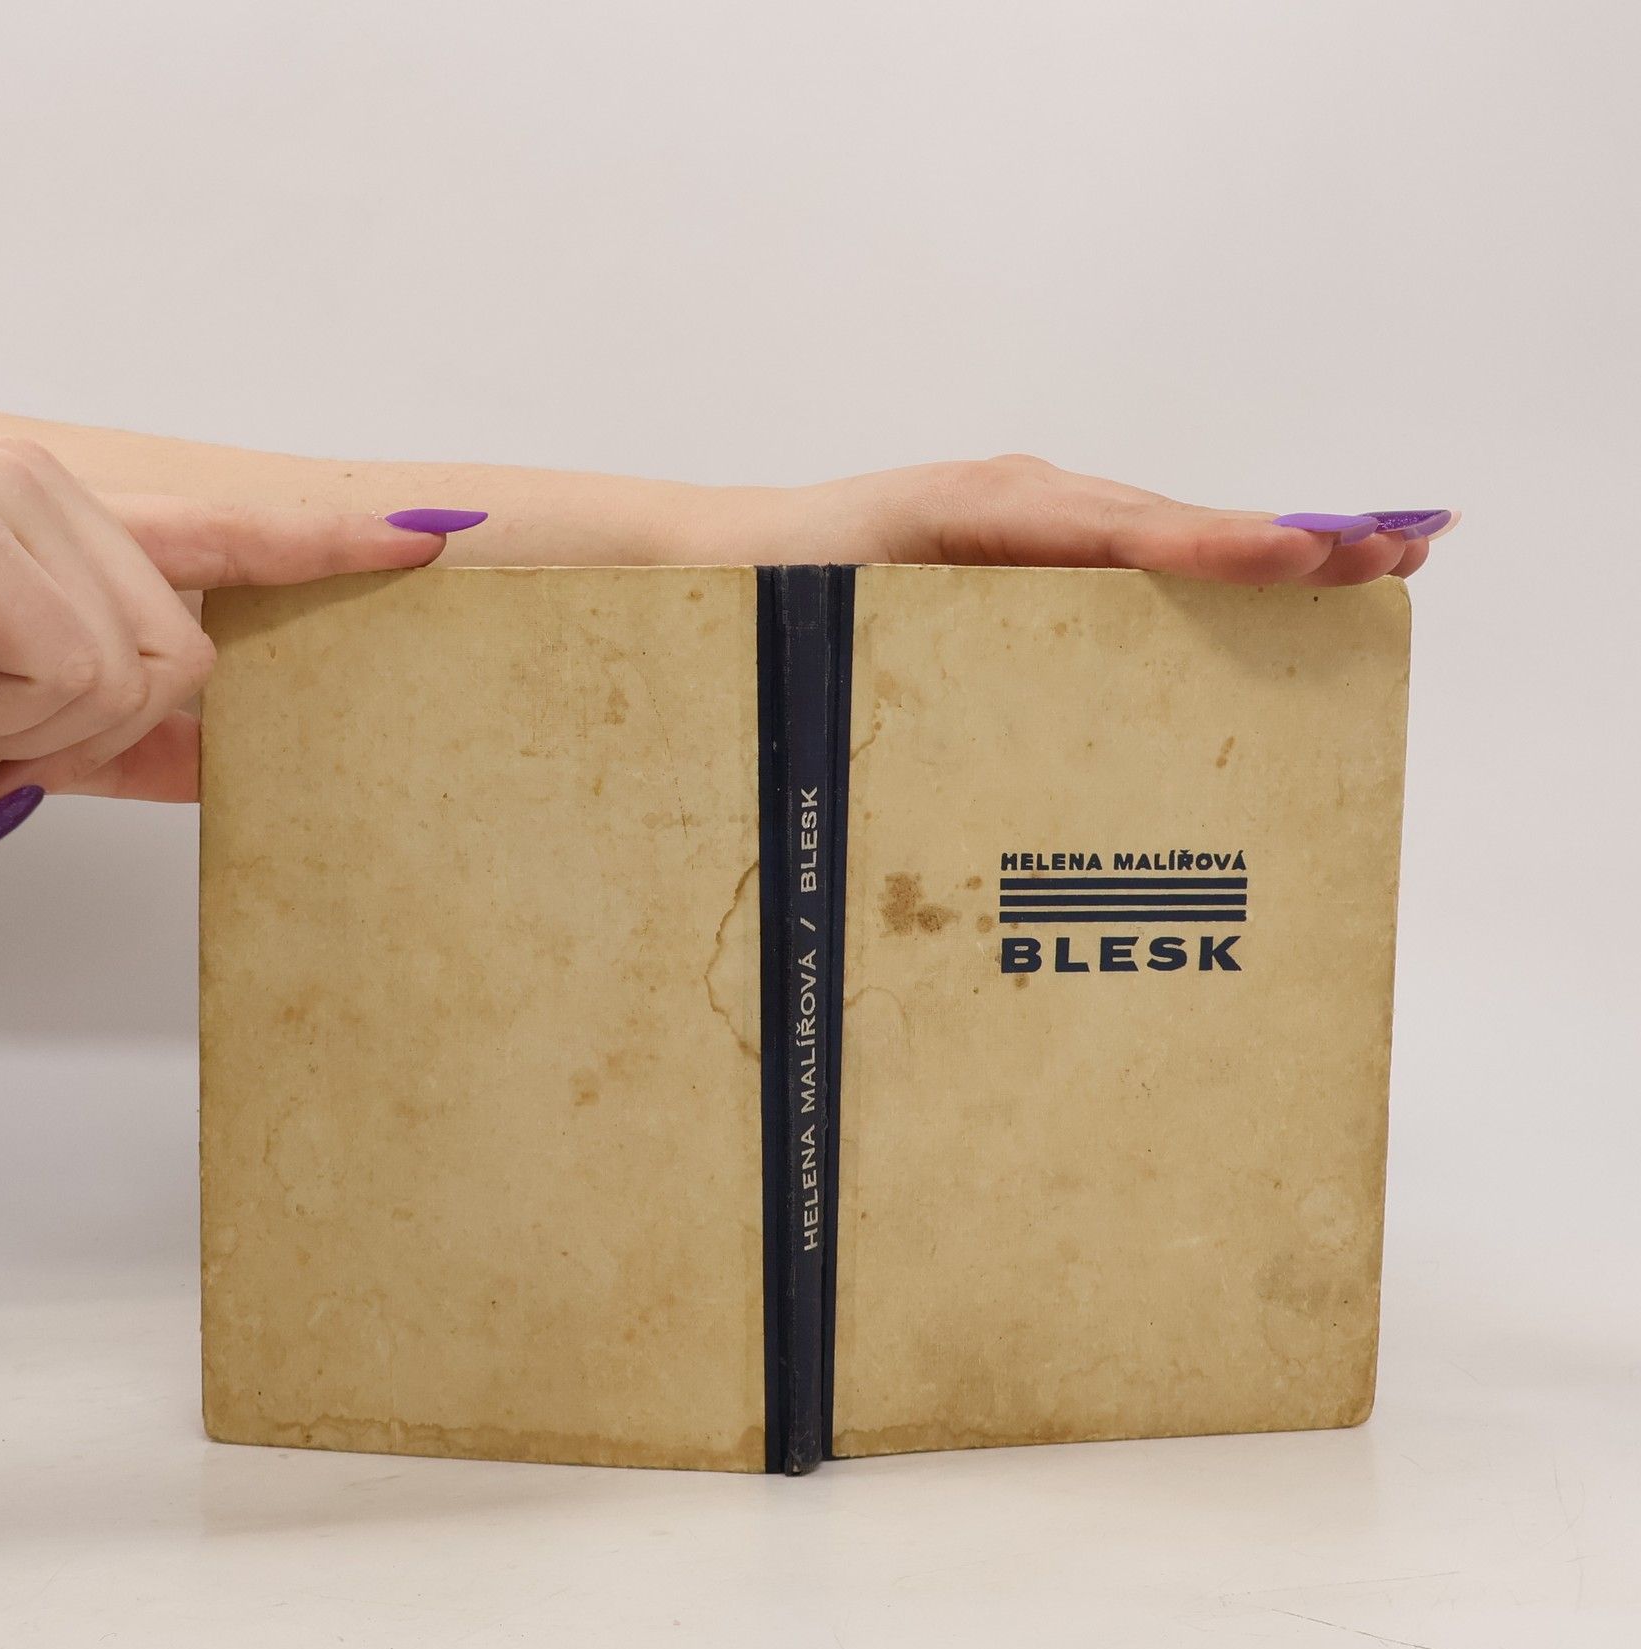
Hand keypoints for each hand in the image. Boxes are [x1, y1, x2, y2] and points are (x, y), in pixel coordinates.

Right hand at [0, 438, 460, 824]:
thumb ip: (113, 738)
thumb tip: (222, 756)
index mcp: (59, 532)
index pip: (223, 539)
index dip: (330, 546)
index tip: (439, 538)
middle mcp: (48, 487)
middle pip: (194, 659)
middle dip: (85, 736)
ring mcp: (13, 491)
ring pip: (144, 673)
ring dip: (30, 732)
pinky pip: (74, 671)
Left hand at [775, 456, 1452, 582]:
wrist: (728, 561)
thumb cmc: (781, 594)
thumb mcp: (846, 613)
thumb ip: (922, 630)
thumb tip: (1003, 667)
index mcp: (982, 516)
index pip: (1122, 533)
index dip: (1216, 549)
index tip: (1304, 555)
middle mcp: (1021, 502)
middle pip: (1170, 523)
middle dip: (1285, 538)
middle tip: (1401, 549)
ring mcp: (1029, 515)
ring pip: (1161, 534)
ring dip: (1263, 548)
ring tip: (1371, 557)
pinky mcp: (1027, 543)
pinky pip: (1127, 553)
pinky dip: (1206, 563)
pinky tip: (1269, 583)